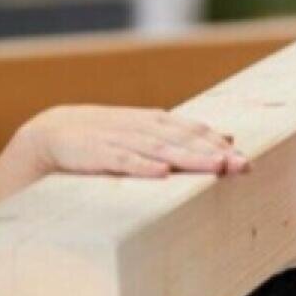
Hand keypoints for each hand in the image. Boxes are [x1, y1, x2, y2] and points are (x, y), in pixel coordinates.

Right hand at [19, 105, 249, 178]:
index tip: (244, 158)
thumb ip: (185, 137)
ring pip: (160, 149)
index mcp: (155, 122)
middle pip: (183, 139)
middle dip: (213, 152)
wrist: (51, 133)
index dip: (218, 143)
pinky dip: (141, 166)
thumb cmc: (107, 138)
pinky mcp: (96, 153)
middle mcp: (141, 127)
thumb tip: (228, 138)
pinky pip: (122, 160)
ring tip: (215, 167)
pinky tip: (161, 173)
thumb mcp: (148, 133)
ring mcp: (119, 139)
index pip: (192, 130)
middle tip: (241, 164)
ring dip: (189, 158)